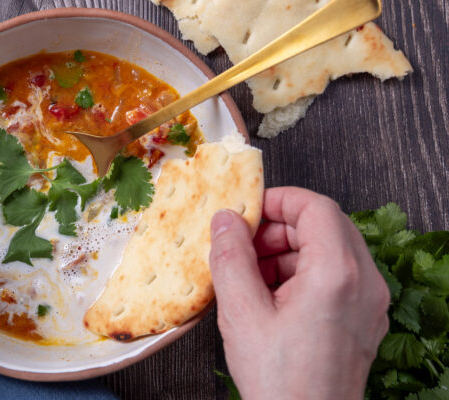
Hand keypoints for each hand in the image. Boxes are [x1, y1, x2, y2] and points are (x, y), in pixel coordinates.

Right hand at [209, 187, 389, 399]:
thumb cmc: (280, 380)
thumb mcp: (241, 311)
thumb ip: (230, 256)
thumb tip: (225, 220)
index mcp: (337, 274)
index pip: (316, 207)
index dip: (279, 200)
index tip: (248, 210)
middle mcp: (364, 283)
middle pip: (326, 226)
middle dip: (280, 228)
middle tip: (244, 244)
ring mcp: (369, 304)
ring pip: (331, 251)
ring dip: (290, 251)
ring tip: (252, 274)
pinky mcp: (364, 321)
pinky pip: (337, 278)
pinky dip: (304, 273)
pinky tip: (271, 296)